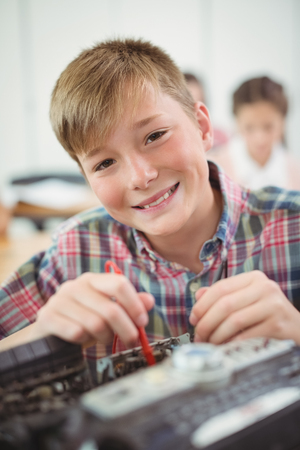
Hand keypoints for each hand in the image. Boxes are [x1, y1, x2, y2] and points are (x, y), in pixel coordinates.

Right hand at [34, 272, 153, 347]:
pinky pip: (75, 332)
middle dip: (126, 329)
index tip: (142, 322)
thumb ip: (130, 305)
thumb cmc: (82, 320)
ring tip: (104, 339)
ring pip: (95, 323)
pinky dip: (84, 340)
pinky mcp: (47, 317)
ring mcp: (59, 300)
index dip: (134, 305)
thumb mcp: (108, 311)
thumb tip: (149, 300)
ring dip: (105, 337)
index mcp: (93, 280)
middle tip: (131, 340)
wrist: (49, 333)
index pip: (119, 283)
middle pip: (110, 308)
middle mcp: (75, 286)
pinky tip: (82, 339)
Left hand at [189, 270, 299, 344]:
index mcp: (254, 278)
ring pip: (233, 320)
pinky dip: (231, 343)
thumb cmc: (268, 314)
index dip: (202, 304)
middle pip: (225, 304)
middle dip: (206, 322)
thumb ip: (223, 295)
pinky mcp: (277, 325)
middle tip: (198, 335)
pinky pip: (246, 335)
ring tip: (210, 342)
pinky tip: (225, 346)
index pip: (220, 287)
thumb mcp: (246, 299)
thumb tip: (198, 296)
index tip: (193, 318)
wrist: (297, 328)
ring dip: (216, 335)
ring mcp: (273, 305)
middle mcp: (265, 287)